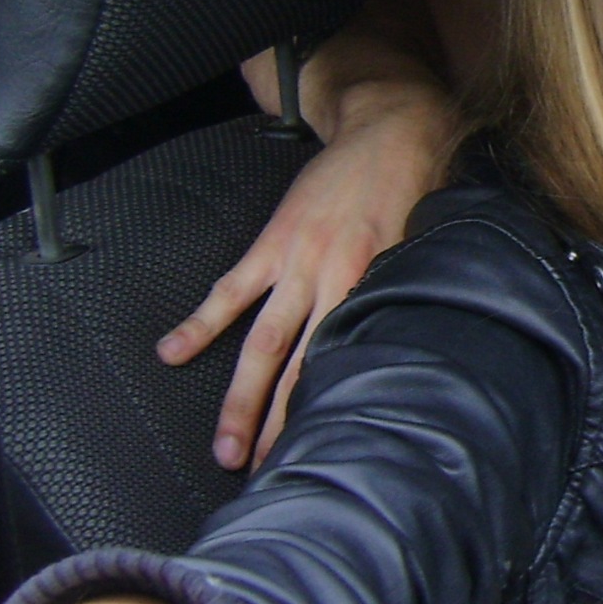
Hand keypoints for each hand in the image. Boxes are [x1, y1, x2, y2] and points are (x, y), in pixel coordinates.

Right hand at [159, 78, 451, 469]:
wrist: (394, 127)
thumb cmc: (424, 191)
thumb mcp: (430, 252)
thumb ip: (413, 300)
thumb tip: (415, 353)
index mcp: (377, 290)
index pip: (351, 366)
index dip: (335, 413)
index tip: (329, 457)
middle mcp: (335, 283)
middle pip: (300, 371)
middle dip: (280, 428)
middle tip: (264, 475)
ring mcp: (298, 264)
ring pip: (263, 345)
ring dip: (241, 400)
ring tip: (226, 446)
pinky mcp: (274, 242)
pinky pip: (231, 291)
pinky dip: (200, 323)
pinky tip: (172, 353)